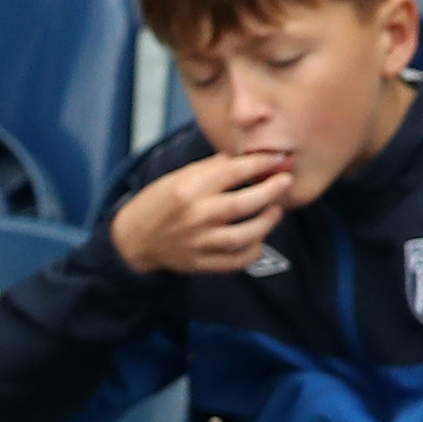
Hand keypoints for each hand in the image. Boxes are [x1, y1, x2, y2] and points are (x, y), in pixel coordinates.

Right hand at [110, 148, 294, 277]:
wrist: (136, 239)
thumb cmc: (159, 202)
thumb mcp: (178, 177)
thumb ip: (211, 169)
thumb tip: (245, 158)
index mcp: (187, 189)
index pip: (232, 171)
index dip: (260, 163)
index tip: (278, 158)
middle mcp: (195, 216)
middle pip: (243, 203)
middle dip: (271, 191)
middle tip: (286, 182)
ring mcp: (199, 243)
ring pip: (244, 235)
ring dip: (266, 222)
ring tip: (276, 211)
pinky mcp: (202, 264)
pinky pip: (237, 261)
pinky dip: (253, 250)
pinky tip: (259, 238)